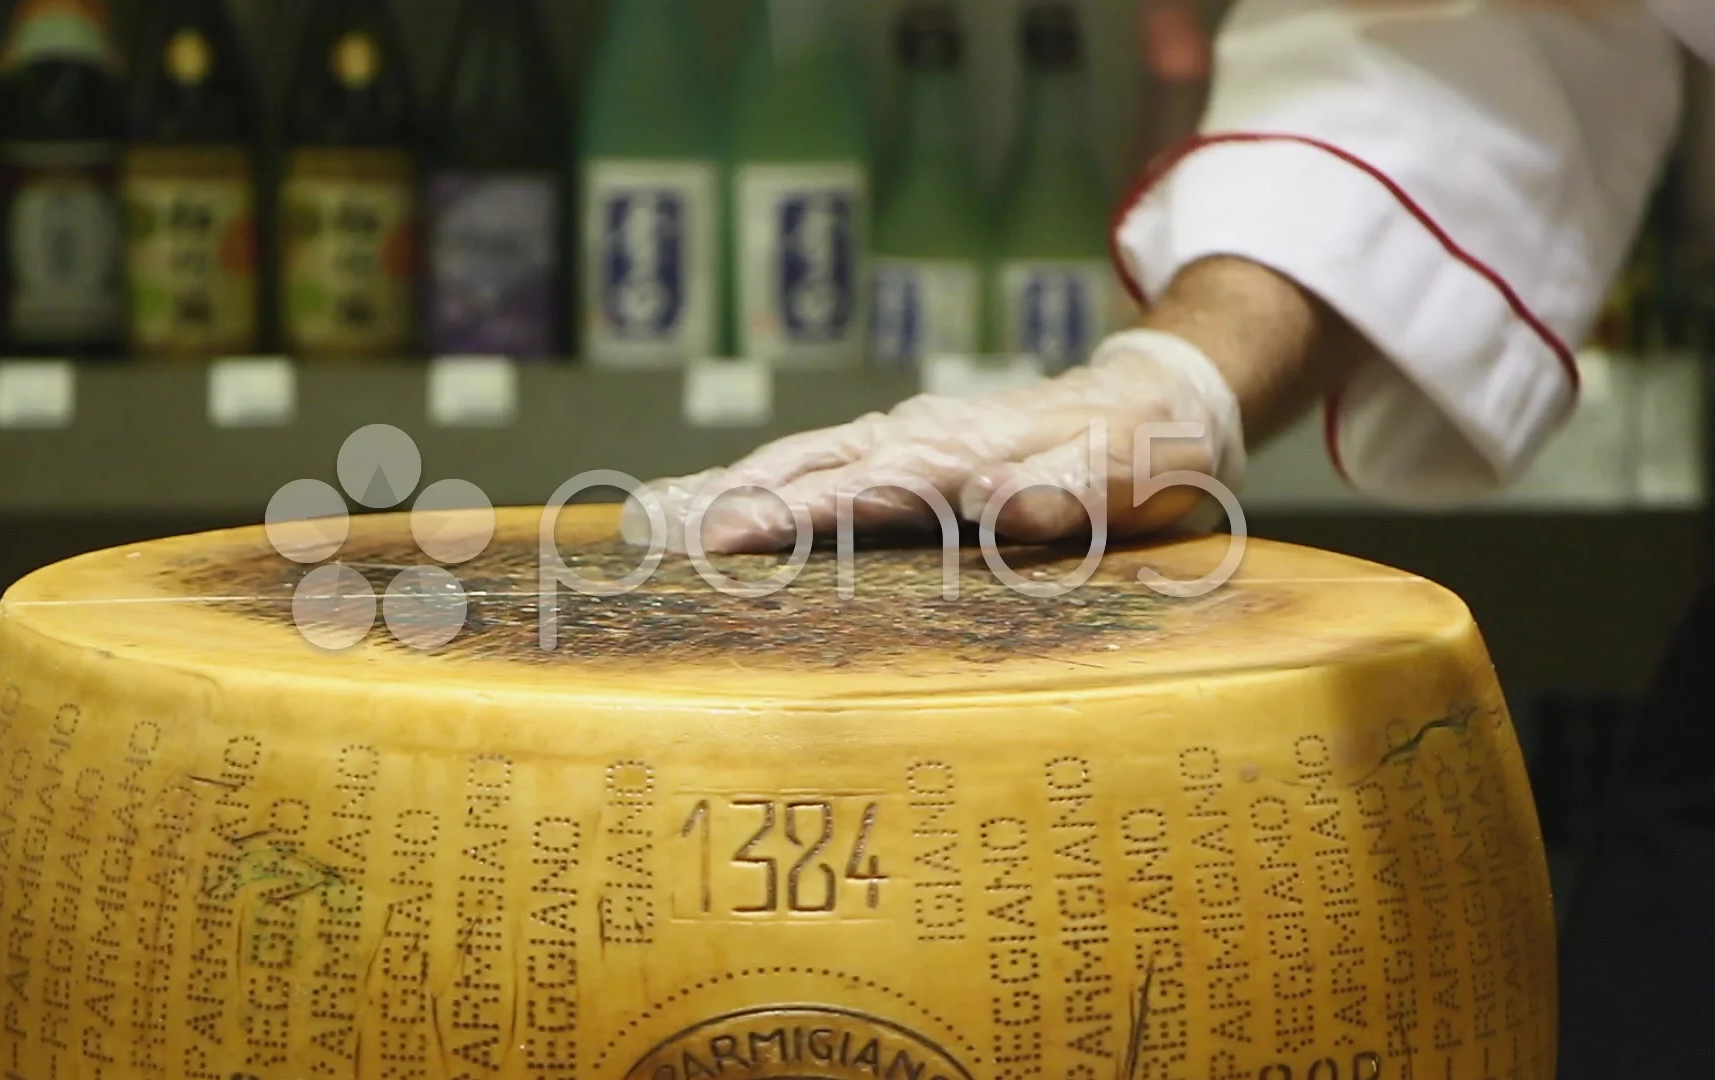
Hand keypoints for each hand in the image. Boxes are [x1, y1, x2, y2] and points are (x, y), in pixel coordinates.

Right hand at [623, 329, 1247, 554]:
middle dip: (727, 495)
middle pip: (803, 461)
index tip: (717, 540)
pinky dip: (771, 478)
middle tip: (652, 532)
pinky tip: (737, 499)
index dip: (782, 514)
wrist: (1160, 398)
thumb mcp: (1129, 475)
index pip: (852, 486)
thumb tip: (1008, 503)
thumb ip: (1072, 489)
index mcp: (957, 451)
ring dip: (733, 484)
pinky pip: (826, 459)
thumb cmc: (1144, 450)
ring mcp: (910, 433)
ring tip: (662, 515)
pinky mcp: (913, 443)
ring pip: (804, 454)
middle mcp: (918, 434)